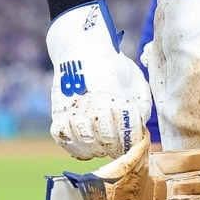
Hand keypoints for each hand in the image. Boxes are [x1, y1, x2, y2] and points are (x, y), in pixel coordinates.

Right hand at [46, 0, 152, 159]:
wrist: (81, 49)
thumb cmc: (112, 66)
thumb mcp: (135, 78)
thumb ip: (142, 102)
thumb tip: (140, 127)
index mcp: (115, 93)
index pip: (129, 128)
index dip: (136, 140)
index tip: (137, 143)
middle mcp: (93, 103)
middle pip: (108, 139)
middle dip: (119, 147)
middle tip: (122, 147)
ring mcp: (73, 109)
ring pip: (86, 143)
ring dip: (99, 149)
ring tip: (105, 146)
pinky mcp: (57, 113)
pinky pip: (64, 139)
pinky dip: (76, 148)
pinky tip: (86, 145)